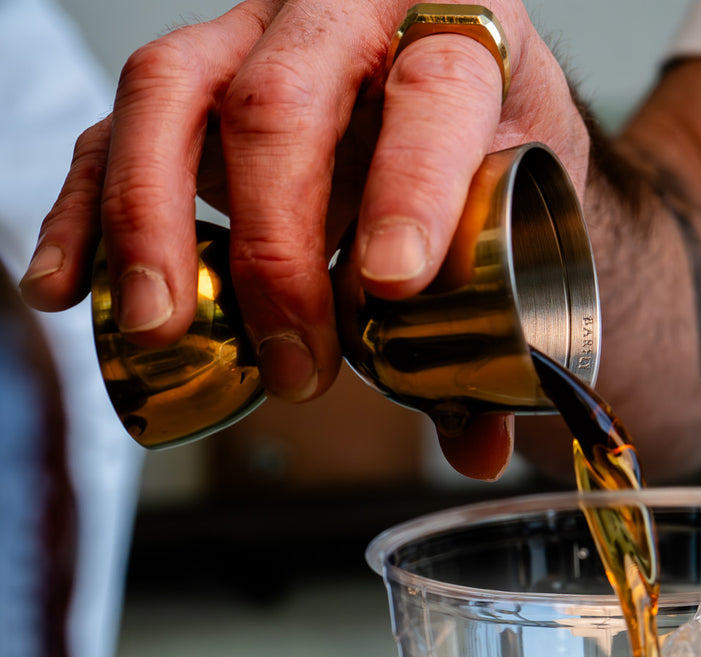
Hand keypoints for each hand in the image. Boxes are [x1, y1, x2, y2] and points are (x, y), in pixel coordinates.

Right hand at [19, 0, 588, 478]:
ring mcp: (252, 35)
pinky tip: (67, 286)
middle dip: (275, 248)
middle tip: (294, 364)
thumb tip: (478, 449)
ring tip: (160, 327)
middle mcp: (346, 15)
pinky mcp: (188, 80)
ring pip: (173, 94)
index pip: (435, 91)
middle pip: (283, 102)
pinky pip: (112, 129)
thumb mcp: (511, 218)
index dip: (411, 186)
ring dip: (153, 221)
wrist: (448, 91)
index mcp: (461, 33)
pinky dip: (84, 212)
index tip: (390, 285)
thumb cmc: (483, 151)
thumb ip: (493, 328)